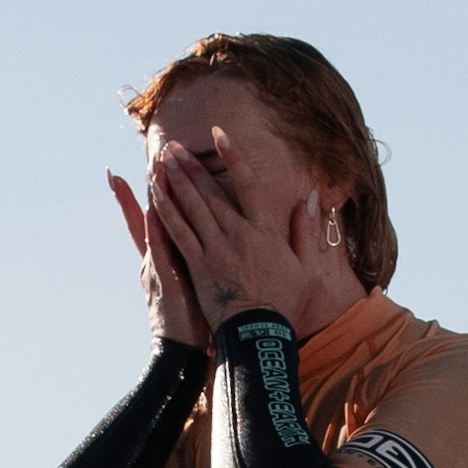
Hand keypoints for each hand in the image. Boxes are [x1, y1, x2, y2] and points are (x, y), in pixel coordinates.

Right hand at [106, 174, 197, 347]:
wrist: (181, 353)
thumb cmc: (195, 325)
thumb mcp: (193, 291)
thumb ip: (198, 267)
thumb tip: (209, 249)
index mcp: (170, 260)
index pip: (166, 223)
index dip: (163, 199)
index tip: (158, 174)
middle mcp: (159, 258)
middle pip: (160, 214)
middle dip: (158, 184)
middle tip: (157, 155)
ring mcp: (159, 265)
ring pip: (158, 222)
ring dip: (157, 193)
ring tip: (155, 166)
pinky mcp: (164, 275)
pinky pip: (159, 243)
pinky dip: (156, 222)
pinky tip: (154, 201)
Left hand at [143, 136, 364, 343]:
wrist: (259, 334)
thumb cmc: (284, 302)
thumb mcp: (305, 266)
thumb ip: (306, 230)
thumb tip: (313, 197)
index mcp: (265, 231)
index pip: (248, 184)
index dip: (233, 156)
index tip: (219, 134)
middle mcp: (238, 234)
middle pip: (211, 192)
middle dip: (190, 166)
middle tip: (173, 146)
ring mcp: (216, 250)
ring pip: (191, 208)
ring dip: (175, 182)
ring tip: (161, 161)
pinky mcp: (199, 265)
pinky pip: (179, 233)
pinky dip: (166, 211)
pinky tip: (155, 195)